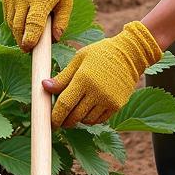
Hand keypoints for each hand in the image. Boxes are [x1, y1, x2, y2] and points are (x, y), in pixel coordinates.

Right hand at [2, 0, 74, 49]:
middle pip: (18, 26)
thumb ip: (62, 22)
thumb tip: (55, 40)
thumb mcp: (67, 2)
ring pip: (11, 23)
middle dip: (22, 40)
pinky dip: (14, 23)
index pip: (33, 23)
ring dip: (18, 33)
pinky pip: (8, 16)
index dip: (30, 39)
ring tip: (29, 34)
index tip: (29, 49)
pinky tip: (23, 22)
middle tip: (29, 49)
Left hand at [43, 21, 162, 128]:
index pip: (64, 104)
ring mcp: (108, 100)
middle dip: (64, 121)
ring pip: (86, 120)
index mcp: (83, 78)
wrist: (130, 54)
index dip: (55, 116)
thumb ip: (62, 76)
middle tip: (59, 120)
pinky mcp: (117, 105)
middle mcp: (96, 92)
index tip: (50, 121)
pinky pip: (99, 120)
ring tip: (74, 111)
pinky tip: (87, 110)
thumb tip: (44, 86)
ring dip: (77, 119)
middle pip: (74, 116)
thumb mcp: (79, 59)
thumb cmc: (101, 53)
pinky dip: (90, 119)